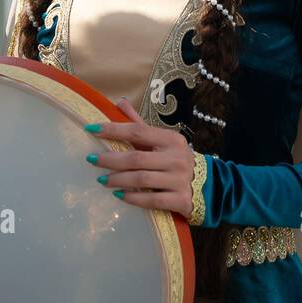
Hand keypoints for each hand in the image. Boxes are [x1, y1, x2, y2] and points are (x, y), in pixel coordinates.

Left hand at [87, 96, 195, 217]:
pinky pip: (152, 200)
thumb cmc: (177, 160)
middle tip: (91, 159)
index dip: (113, 129)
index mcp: (172, 139)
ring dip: (118, 179)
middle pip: (136, 158)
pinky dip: (133, 197)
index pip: (138, 131)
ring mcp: (180, 180)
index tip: (91, 129)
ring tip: (101, 180)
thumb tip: (119, 102)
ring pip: (141, 179)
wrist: (210, 186)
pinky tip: (119, 195)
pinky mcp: (181, 200)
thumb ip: (140, 125)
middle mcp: (176, 158)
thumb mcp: (163, 141)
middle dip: (110, 159)